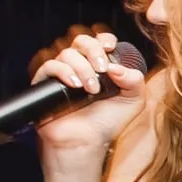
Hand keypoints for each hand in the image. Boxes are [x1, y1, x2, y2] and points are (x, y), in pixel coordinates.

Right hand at [32, 29, 145, 155]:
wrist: (88, 142)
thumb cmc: (108, 122)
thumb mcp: (133, 100)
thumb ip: (135, 80)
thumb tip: (117, 67)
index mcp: (99, 64)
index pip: (99, 40)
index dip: (104, 39)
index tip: (111, 48)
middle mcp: (80, 64)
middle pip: (81, 40)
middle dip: (93, 50)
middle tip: (102, 69)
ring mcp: (62, 73)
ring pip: (66, 52)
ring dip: (82, 67)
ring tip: (92, 89)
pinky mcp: (46, 84)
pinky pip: (49, 66)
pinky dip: (63, 71)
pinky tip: (75, 85)